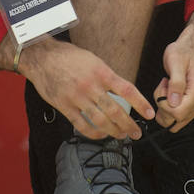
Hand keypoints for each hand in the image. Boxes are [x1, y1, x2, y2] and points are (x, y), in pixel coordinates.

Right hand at [16, 39, 153, 139]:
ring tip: (122, 136)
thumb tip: (122, 92)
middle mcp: (91, 86)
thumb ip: (107, 77)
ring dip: (114, 131)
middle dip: (129, 124)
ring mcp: (77, 97)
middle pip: (116, 110)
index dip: (141, 104)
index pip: (127, 90)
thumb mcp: (93, 60)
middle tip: (137, 132)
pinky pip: (82, 125)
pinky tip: (102, 135)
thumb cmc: (69, 57)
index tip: (150, 114)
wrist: (43, 58)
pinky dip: (94, 133)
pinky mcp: (65, 107)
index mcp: (102, 72)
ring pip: (101, 121)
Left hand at [151, 7, 193, 132]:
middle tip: (165, 86)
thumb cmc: (184, 52)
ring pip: (175, 121)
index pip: (178, 113)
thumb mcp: (175, 61)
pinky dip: (170, 107)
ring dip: (166, 107)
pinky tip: (171, 93)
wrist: (193, 49)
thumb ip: (175, 83)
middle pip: (176, 120)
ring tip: (168, 88)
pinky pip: (178, 116)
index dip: (164, 104)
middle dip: (163, 105)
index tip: (164, 87)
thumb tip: (173, 103)